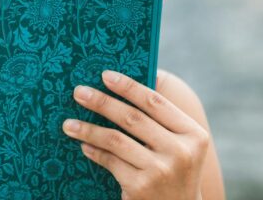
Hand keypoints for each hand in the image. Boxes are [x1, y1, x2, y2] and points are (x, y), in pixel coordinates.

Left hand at [62, 70, 208, 199]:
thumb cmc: (174, 170)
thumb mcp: (181, 144)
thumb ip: (161, 117)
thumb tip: (128, 81)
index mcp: (193, 134)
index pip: (155, 102)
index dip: (129, 86)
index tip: (105, 75)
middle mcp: (180, 152)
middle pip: (132, 118)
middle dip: (102, 102)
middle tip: (79, 92)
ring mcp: (161, 170)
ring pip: (116, 140)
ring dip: (88, 129)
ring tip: (68, 123)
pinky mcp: (141, 187)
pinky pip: (110, 161)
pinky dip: (94, 151)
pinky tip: (83, 145)